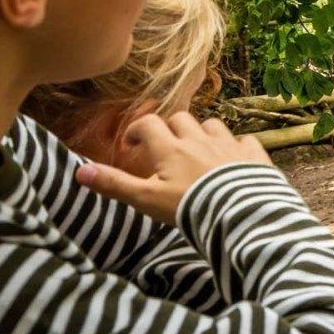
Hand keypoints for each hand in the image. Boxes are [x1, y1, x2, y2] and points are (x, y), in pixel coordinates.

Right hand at [75, 112, 271, 223]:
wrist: (239, 213)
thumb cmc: (189, 208)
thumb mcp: (146, 199)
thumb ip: (115, 184)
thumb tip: (79, 171)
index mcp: (171, 149)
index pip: (149, 125)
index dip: (138, 130)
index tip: (133, 145)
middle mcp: (199, 140)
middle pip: (181, 119)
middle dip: (170, 129)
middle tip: (165, 148)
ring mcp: (228, 145)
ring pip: (213, 125)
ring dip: (203, 133)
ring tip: (198, 151)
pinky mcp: (253, 154)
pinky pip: (245, 140)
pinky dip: (237, 146)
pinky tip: (235, 158)